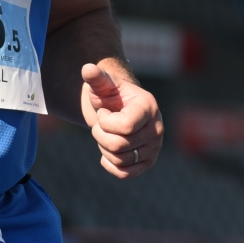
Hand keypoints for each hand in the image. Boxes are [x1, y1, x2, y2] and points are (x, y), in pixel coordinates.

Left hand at [81, 62, 162, 179]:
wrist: (117, 110)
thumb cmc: (109, 95)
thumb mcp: (102, 85)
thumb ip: (96, 77)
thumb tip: (87, 68)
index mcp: (148, 107)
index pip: (125, 127)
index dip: (105, 122)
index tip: (103, 112)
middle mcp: (157, 129)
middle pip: (119, 145)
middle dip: (100, 135)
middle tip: (100, 125)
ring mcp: (154, 147)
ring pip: (120, 160)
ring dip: (104, 148)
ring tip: (106, 135)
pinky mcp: (148, 161)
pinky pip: (125, 174)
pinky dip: (110, 165)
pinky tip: (106, 153)